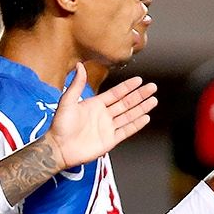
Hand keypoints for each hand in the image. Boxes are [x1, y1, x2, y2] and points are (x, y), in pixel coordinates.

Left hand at [44, 65, 158, 168]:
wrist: (59, 148)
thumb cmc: (60, 125)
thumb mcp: (67, 101)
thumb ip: (76, 85)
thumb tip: (80, 65)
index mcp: (95, 104)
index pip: (116, 93)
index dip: (128, 87)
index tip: (139, 80)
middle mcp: (104, 115)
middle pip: (127, 103)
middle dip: (140, 95)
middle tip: (152, 87)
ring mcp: (108, 128)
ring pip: (129, 116)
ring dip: (142, 108)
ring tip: (153, 100)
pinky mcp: (110, 140)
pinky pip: (126, 131)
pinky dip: (137, 124)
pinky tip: (146, 117)